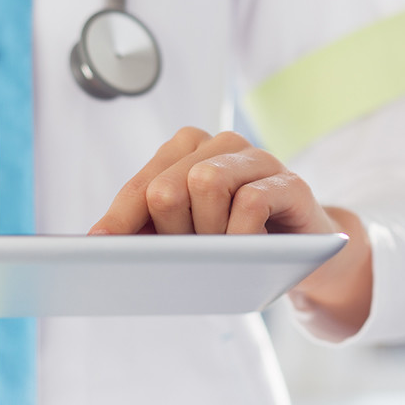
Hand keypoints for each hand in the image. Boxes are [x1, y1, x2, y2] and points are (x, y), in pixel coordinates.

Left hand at [89, 128, 372, 336]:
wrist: (306, 257)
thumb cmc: (239, 245)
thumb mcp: (191, 239)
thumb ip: (152, 233)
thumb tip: (101, 244)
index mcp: (188, 152)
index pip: (142, 185)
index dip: (119, 219)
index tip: (98, 247)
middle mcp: (221, 145)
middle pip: (168, 186)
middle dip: (171, 233)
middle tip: (188, 259)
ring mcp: (258, 158)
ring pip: (206, 183)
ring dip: (208, 232)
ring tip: (222, 253)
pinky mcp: (291, 181)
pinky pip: (251, 202)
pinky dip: (241, 234)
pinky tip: (246, 251)